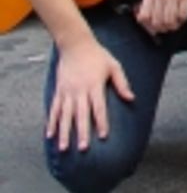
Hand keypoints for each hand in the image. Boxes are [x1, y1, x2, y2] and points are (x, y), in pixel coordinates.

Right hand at [47, 35, 133, 152]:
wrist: (75, 44)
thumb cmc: (98, 55)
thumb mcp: (113, 65)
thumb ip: (121, 83)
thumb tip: (131, 98)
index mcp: (95, 85)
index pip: (99, 107)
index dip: (102, 122)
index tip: (103, 136)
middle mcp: (80, 90)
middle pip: (81, 114)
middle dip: (83, 132)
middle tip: (83, 148)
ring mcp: (67, 91)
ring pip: (65, 115)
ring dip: (64, 132)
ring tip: (64, 148)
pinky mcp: (59, 91)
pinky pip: (54, 109)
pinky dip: (51, 122)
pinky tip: (49, 135)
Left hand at [136, 0, 186, 34]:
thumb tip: (147, 19)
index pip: (143, 17)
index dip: (149, 26)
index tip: (156, 27)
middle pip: (156, 21)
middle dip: (163, 27)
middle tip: (169, 26)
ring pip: (169, 20)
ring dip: (174, 24)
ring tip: (178, 20)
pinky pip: (183, 15)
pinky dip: (184, 18)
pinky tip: (186, 13)